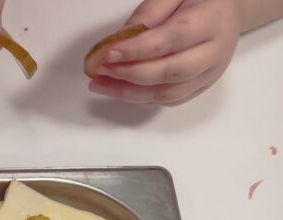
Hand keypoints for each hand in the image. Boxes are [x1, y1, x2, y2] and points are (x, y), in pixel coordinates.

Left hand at [87, 0, 239, 105]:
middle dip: (130, 75)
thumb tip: (118, 40)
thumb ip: (148, 14)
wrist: (227, 12)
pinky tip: (119, 90)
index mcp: (210, 21)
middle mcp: (215, 52)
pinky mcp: (201, 87)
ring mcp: (209, 74)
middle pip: (171, 72)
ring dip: (130, 93)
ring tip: (100, 85)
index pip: (171, 40)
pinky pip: (169, 101)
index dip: (137, 50)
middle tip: (100, 71)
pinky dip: (141, 99)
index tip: (108, 53)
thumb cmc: (198, 0)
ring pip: (168, 93)